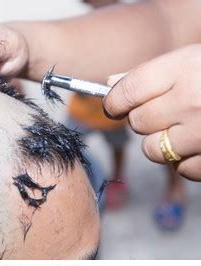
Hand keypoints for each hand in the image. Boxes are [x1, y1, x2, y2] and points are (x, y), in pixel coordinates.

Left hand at [104, 45, 200, 180]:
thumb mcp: (192, 60)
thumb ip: (150, 73)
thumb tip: (110, 84)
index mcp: (183, 69)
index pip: (125, 92)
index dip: (114, 102)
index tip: (115, 105)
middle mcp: (192, 102)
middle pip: (137, 123)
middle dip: (144, 119)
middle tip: (164, 111)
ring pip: (153, 150)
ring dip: (162, 143)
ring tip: (185, 128)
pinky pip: (181, 169)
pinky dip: (186, 161)